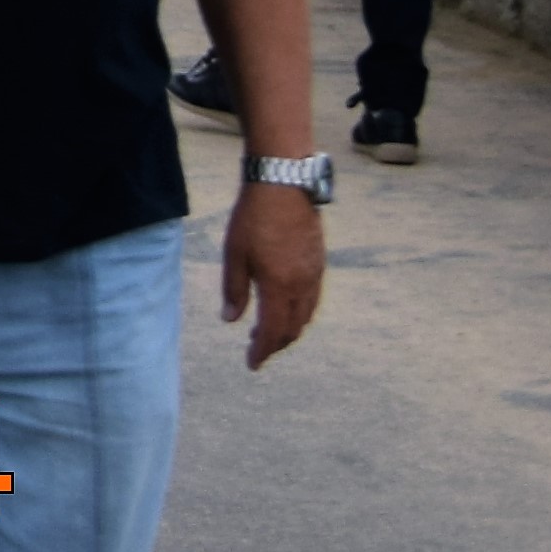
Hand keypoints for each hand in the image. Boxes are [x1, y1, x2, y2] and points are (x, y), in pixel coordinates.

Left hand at [226, 185, 325, 365]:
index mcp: (279, 286)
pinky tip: (287, 308)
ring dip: (289, 330)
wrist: (284, 186)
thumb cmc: (253, 218)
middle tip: (258, 350)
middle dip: (275, 344)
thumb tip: (231, 321)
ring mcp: (314, 275)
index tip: (252, 364)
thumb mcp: (234, 254)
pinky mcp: (319, 264)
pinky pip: (313, 299)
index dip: (262, 351)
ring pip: (306, 316)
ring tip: (269, 332)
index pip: (272, 331)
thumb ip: (234, 290)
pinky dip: (300, 313)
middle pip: (293, 329)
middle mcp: (302, 286)